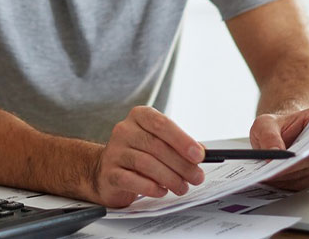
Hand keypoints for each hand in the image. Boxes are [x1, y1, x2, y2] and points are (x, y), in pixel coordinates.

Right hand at [90, 106, 205, 207]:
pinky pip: (132, 180)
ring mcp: (114, 151)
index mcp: (139, 117)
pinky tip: (161, 191)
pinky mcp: (109, 172)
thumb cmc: (139, 154)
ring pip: (146, 163)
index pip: (161, 124)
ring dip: (170, 178)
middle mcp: (124, 130)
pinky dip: (151, 187)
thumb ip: (179, 145)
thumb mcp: (159, 143)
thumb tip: (201, 152)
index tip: (199, 155)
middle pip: (156, 146)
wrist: (107, 170)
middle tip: (196, 177)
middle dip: (181, 164)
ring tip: (182, 187)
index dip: (182, 140)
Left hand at [250, 108, 308, 189]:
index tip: (289, 159)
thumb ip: (268, 136)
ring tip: (268, 178)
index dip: (306, 151)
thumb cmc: (274, 127)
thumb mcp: (264, 125)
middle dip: (292, 168)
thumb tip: (275, 153)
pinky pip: (305, 184)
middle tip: (271, 173)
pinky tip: (274, 182)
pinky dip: (289, 185)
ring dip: (289, 179)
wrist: (276, 136)